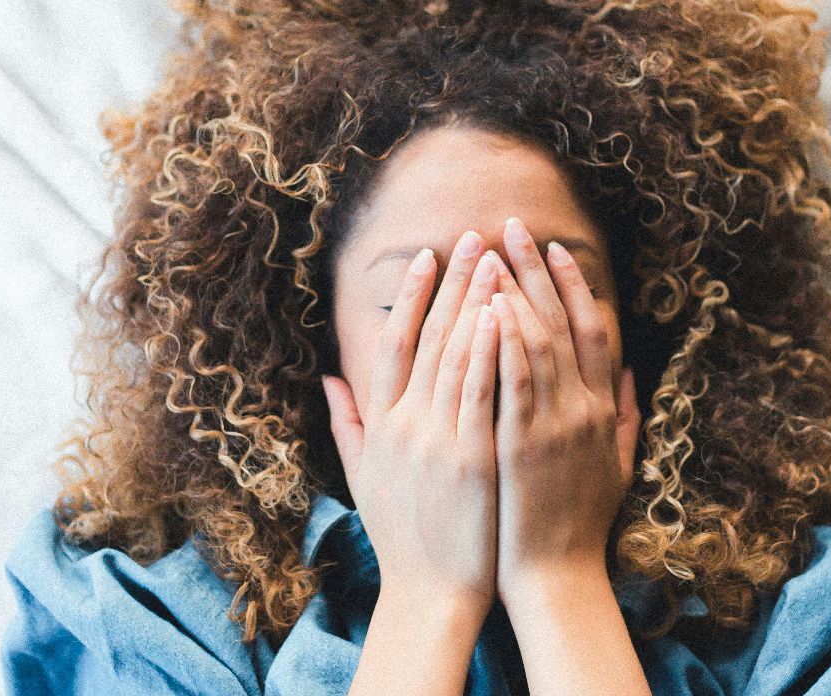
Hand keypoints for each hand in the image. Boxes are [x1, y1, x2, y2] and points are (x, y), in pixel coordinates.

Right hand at [323, 232, 504, 613]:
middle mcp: (405, 424)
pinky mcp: (470, 458)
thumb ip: (348, 423)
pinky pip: (480, 392)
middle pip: (429, 338)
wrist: (430, 594)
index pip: (394, 344)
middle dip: (453, 283)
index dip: (411, 296)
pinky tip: (501, 313)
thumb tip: (328, 378)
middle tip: (472, 237)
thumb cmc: (404, 538)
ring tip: (495, 259)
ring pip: (456, 355)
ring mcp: (436, 439)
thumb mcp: (364, 476)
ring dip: (475, 302)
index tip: (428, 256)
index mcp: (382, 425)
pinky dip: (488, 350)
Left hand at [489, 218, 637, 597]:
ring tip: (490, 253)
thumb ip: (627, 415)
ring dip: (513, 292)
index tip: (553, 248)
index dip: (573, 285)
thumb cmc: (580, 524)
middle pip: (561, 322)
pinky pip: (514, 382)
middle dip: (535, 270)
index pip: (591, 330)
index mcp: (603, 409)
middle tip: (511, 227)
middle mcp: (584, 408)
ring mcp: (556, 425)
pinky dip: (505, 342)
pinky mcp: (524, 446)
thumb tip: (633, 372)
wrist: (559, 578)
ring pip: (536, 342)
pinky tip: (489, 308)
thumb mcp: (619, 464)